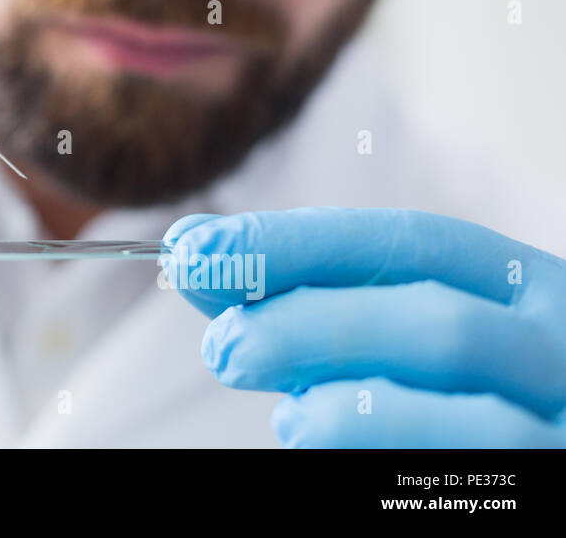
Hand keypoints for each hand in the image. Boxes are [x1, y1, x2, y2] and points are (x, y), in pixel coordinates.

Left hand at [163, 207, 565, 446]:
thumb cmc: (464, 400)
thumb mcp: (399, 338)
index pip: (407, 244)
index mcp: (523, 289)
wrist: (533, 468)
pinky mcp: (554, 483)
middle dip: (308, 318)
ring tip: (262, 392)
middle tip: (219, 342)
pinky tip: (309, 431)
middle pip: (434, 316)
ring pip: (459, 380)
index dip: (297, 242)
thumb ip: (312, 302)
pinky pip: (469, 461)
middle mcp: (559, 345)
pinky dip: (378, 435)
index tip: (197, 246)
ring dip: (337, 379)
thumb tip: (195, 254)